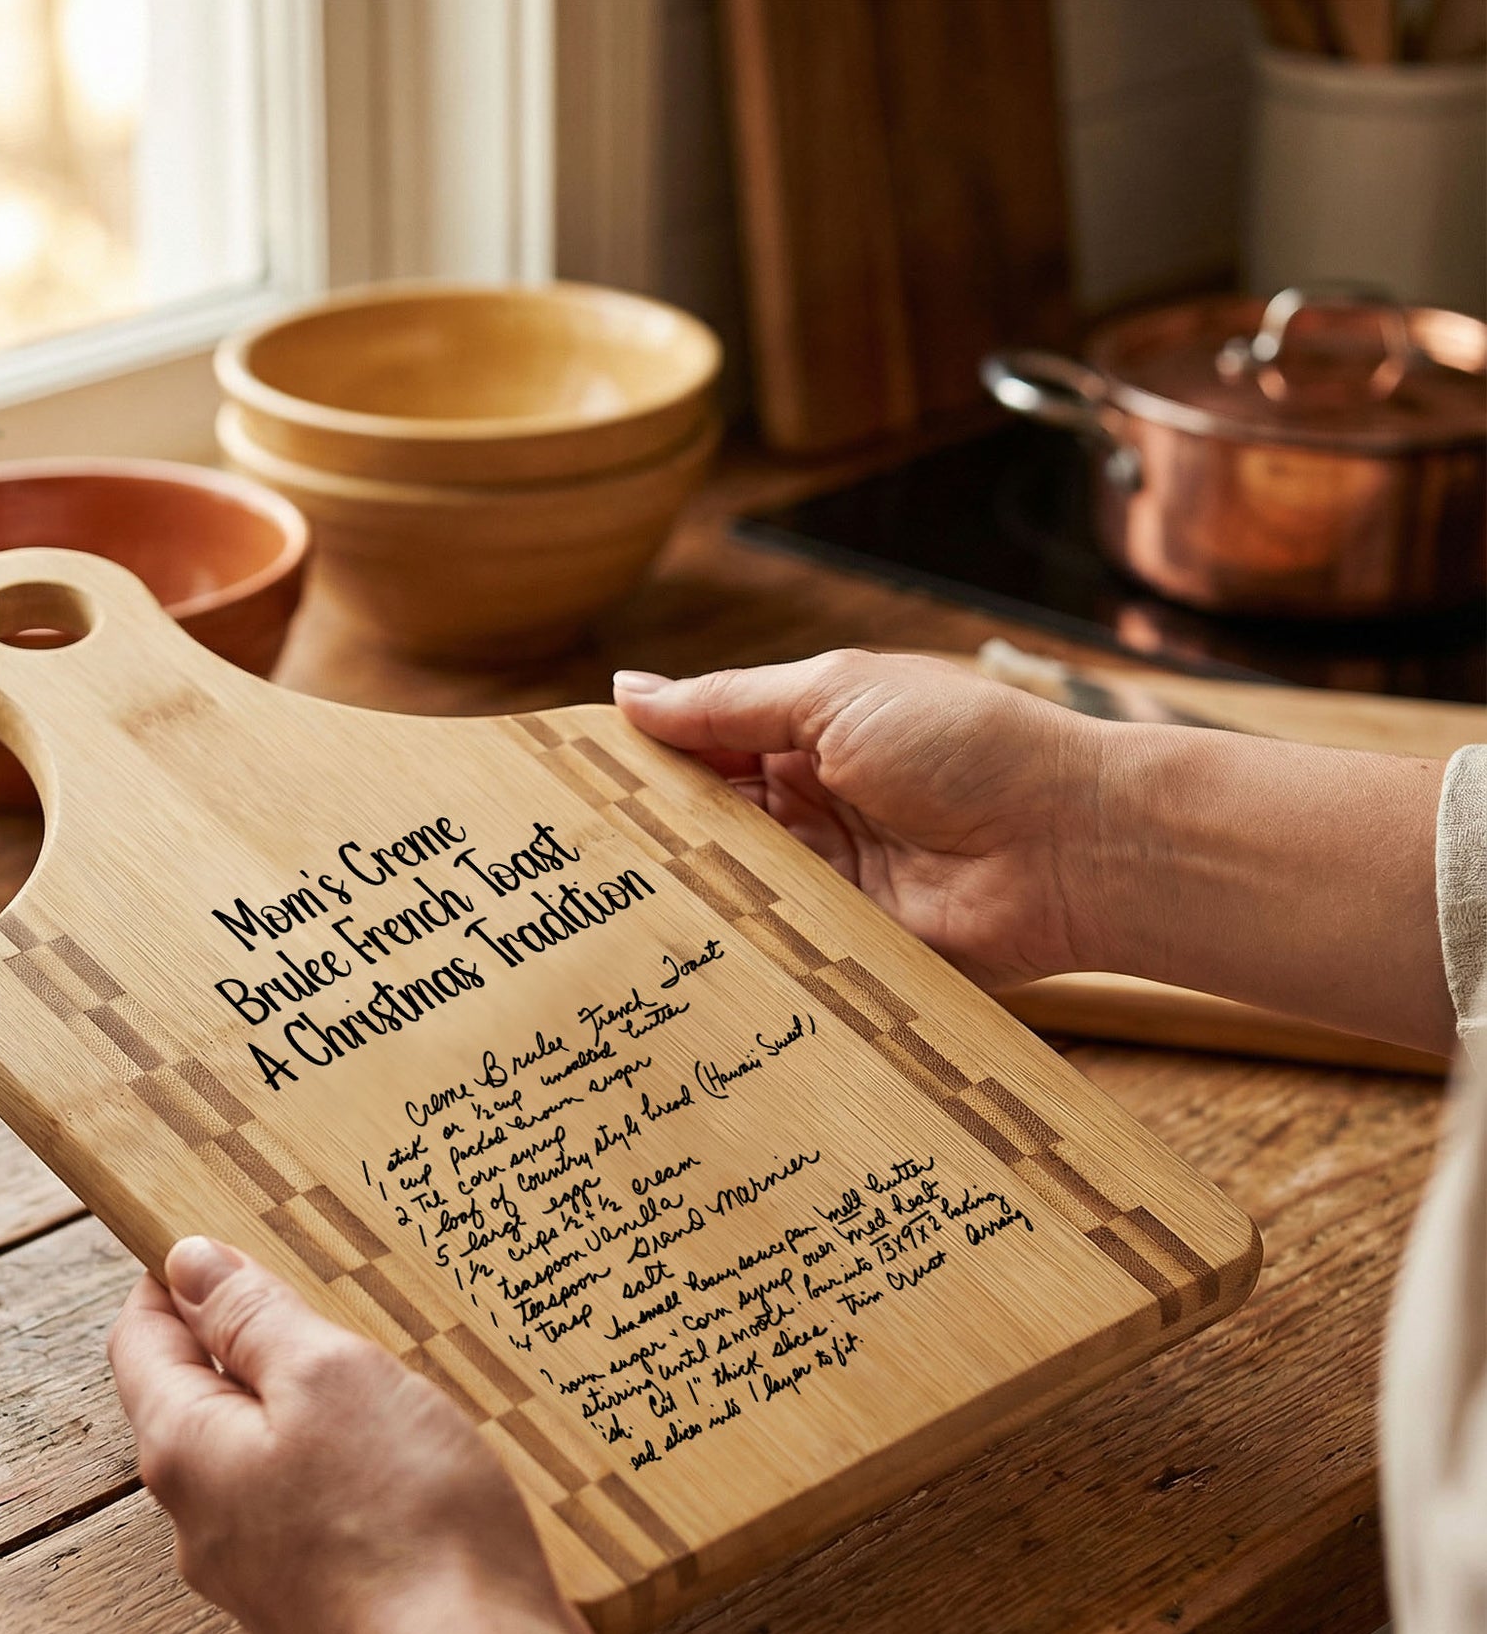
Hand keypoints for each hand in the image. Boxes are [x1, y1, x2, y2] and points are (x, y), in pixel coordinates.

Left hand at [107, 1237, 598, 1633]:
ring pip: (263, 1456)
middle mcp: (205, 1522)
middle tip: (311, 1276)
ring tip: (375, 1353)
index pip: (141, 1342)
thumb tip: (188, 1264)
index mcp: (186, 1453)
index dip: (171, 1280)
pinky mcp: (326, 1605)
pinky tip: (407, 1445)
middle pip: (200, 1400)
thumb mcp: (330, 1377)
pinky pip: (315, 1506)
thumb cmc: (401, 1519)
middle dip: (245, 1336)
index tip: (215, 1229)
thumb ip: (254, 1318)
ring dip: (304, 1400)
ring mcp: (263, 1574)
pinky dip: (345, 1459)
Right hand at [612, 652, 1106, 987]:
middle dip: (644, 829)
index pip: (702, 743)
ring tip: (595, 896)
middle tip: (562, 850)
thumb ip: (728, 703)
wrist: (1070, 846)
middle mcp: (811, 803)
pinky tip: (667, 942)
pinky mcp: (843, 941)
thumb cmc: (969, 747)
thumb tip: (627, 691)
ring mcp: (826, 876)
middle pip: (705, 818)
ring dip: (679, 884)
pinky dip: (728, 938)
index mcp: (809, 731)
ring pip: (727, 882)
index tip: (565, 778)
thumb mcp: (837, 695)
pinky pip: (770, 940)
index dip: (639, 758)